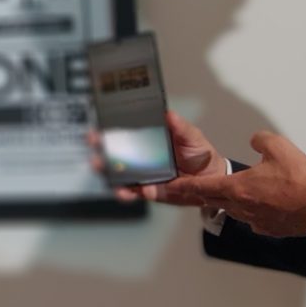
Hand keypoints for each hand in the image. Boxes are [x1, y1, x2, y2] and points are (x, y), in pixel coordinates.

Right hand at [89, 110, 219, 204]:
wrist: (211, 182)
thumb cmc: (201, 155)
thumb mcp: (193, 137)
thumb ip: (180, 127)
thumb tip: (169, 113)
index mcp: (151, 139)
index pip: (128, 131)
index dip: (112, 127)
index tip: (101, 123)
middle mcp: (143, 156)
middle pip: (117, 151)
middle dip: (101, 146)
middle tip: (94, 141)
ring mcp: (143, 174)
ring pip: (119, 173)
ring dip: (107, 171)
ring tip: (101, 166)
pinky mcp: (148, 190)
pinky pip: (132, 192)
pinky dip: (125, 192)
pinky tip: (124, 190)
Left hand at [132, 130, 305, 237]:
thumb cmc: (301, 181)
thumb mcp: (278, 148)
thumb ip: (261, 140)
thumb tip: (255, 141)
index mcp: (235, 188)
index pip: (196, 188)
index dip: (172, 187)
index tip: (152, 190)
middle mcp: (239, 207)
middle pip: (207, 200)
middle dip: (189, 194)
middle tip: (173, 189)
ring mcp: (253, 220)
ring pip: (232, 206)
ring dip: (229, 198)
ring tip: (235, 189)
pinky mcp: (268, 228)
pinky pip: (253, 215)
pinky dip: (253, 206)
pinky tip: (266, 199)